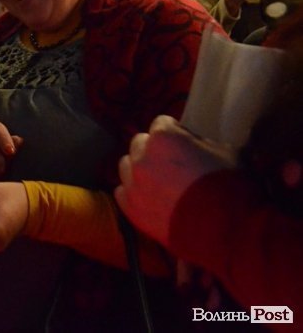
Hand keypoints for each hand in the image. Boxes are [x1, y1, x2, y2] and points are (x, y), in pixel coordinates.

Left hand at [114, 115, 234, 245]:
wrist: (225, 230)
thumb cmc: (228, 185)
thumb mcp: (226, 151)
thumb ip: (202, 142)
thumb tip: (195, 145)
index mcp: (164, 136)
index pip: (162, 123)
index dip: (176, 132)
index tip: (186, 144)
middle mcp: (142, 156)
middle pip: (140, 143)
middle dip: (154, 149)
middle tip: (172, 164)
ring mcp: (133, 182)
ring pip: (127, 165)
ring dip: (140, 169)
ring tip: (159, 182)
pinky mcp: (129, 207)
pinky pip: (123, 192)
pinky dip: (134, 193)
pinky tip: (151, 199)